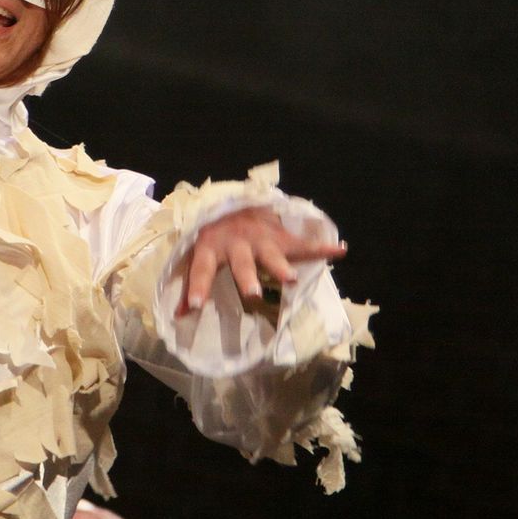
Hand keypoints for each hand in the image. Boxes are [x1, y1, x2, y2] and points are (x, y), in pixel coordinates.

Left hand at [181, 204, 345, 311]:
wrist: (234, 201)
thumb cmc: (214, 238)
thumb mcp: (198, 257)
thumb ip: (191, 287)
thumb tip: (177, 317)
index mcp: (211, 247)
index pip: (202, 268)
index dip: (198, 286)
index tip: (194, 306)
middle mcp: (236, 242)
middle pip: (242, 262)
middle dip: (247, 277)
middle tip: (252, 293)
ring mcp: (260, 237)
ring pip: (271, 252)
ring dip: (281, 265)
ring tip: (291, 279)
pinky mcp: (280, 235)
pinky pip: (302, 243)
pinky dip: (321, 247)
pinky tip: (339, 250)